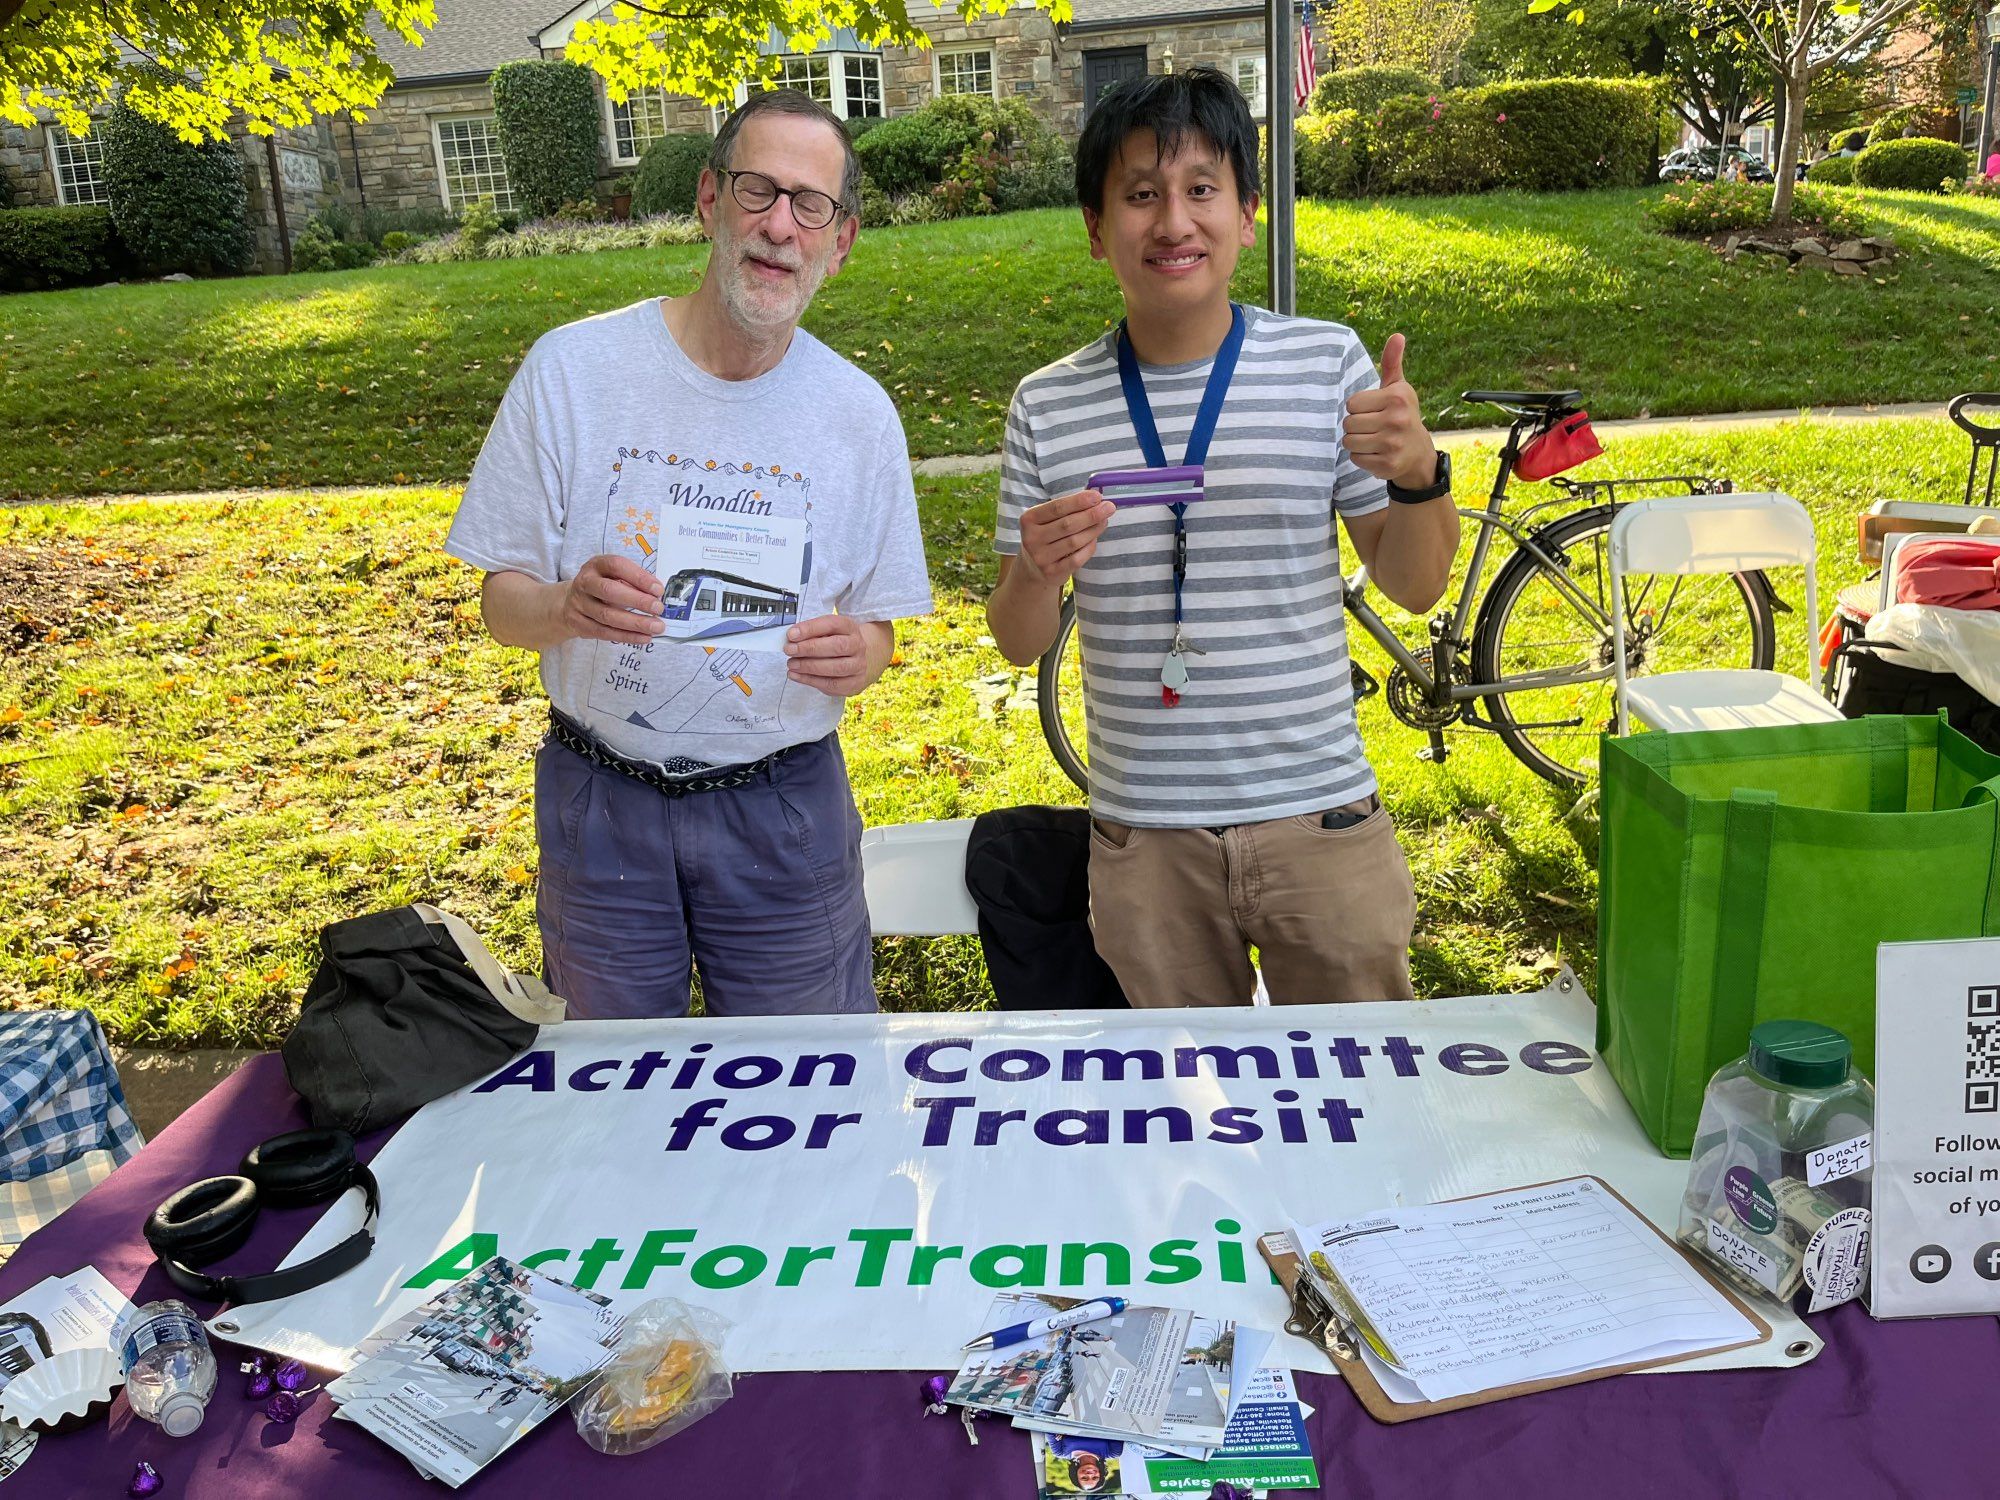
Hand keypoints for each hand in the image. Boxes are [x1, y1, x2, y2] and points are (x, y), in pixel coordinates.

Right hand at [560, 554, 663, 644]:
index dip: (639, 577)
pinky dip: (627, 636)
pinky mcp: (579, 623)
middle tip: (658, 608)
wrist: (570, 602)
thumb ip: (633, 582)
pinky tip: (643, 637)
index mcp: (596, 565)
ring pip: (607, 616)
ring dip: (635, 623)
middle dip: (637, 601)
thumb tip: (656, 595)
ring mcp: (579, 604)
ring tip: (655, 627)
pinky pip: (604, 633)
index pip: (617, 566)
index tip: (658, 589)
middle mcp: (585, 582)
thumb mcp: (614, 576)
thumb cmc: (601, 586)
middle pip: (609, 591)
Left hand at [784, 614, 875, 695]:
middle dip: (809, 648)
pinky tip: (796, 675)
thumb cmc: (834, 643)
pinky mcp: (854, 682)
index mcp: (849, 627)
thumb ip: (810, 634)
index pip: (832, 624)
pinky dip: (810, 680)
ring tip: (792, 664)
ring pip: (836, 667)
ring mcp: (858, 665)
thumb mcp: (825, 632)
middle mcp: (857, 645)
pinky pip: (832, 684)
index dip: (810, 629)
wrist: (856, 660)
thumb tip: (791, 639)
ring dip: (809, 666)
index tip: (791, 634)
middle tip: (790, 650)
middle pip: (837, 646)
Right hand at [1018, 489, 1117, 588]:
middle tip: (1109, 508)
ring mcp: (1040, 557)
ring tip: (1103, 521)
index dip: (1079, 501)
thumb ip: (1067, 509)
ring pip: (1074, 541)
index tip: (1097, 496)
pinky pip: (1077, 559)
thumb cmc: (1046, 536)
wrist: (1033, 568)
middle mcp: (1031, 538)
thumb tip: (1096, 500)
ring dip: (1093, 530)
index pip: (1057, 507)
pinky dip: (1089, 547)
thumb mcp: (1047, 520)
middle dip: (1092, 515)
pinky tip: (1094, 539)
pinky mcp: (1051, 572)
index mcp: (1029, 519)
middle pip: (1068, 524)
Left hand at [1342, 333, 1439, 492]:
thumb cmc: (1402, 414)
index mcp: (1397, 398)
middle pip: (1348, 423)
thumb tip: (1397, 335)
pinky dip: (1362, 457)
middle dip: (1356, 425)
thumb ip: (1392, 362)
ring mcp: (1392, 444)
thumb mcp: (1398, 388)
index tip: (1374, 410)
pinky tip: (1377, 453)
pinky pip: (1356, 458)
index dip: (1359, 408)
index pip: (1352, 403)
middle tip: (1374, 426)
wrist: (1418, 452)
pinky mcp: (1387, 464)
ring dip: (1357, 441)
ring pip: (1349, 441)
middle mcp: (1396, 420)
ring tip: (1374, 439)